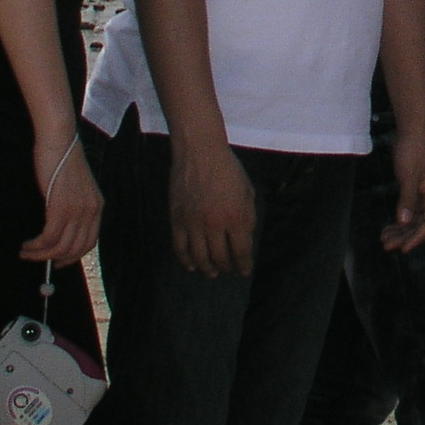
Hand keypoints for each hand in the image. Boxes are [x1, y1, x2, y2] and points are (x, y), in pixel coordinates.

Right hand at [18, 134, 101, 266]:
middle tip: (35, 258)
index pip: (89, 243)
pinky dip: (36, 246)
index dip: (73, 256)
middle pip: (74, 249)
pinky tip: (26, 245)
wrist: (59, 139)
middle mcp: (91, 211)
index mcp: (97, 206)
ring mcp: (77, 210)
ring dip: (40, 255)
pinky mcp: (61, 207)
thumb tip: (60, 229)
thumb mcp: (75, 186)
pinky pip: (49, 238)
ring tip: (26, 252)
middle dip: (53, 259)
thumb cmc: (61, 159)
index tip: (58, 261)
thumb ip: (73, 206)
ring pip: (60, 247)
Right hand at [168, 140, 256, 276]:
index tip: (244, 271)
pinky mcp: (177, 219)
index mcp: (235, 217)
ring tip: (212, 273)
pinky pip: (180, 247)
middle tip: (228, 269)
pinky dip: (185, 260)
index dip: (244, 264)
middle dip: (226, 267)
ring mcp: (193, 223)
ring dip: (207, 268)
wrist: (200, 152)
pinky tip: (191, 265)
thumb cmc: (228, 169)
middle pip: (220, 257)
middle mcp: (214, 224)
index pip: (241, 251)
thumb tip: (246, 237)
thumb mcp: (248, 191)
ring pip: (199, 257)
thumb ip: (248, 216)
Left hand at [382, 135, 424, 251]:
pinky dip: (399, 220)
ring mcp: (424, 194)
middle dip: (404, 237)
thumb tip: (405, 223)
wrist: (412, 131)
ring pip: (414, 220)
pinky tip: (388, 227)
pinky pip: (409, 211)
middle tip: (386, 246)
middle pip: (420, 225)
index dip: (416, 239)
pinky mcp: (415, 189)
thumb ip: (407, 200)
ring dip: (400, 231)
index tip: (402, 249)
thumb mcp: (409, 177)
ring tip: (384, 239)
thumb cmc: (414, 152)